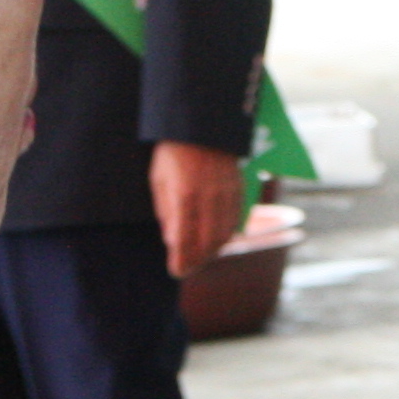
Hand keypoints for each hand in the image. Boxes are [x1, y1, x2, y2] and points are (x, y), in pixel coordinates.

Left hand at [152, 141, 243, 282]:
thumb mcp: (159, 180)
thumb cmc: (173, 154)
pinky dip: (227, 234)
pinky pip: (236, 220)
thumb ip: (166, 211)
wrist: (202, 127)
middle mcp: (209, 199)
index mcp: (185, 196)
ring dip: (213, 250)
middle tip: (187, 270)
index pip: (185, 238)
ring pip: (225, 233)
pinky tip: (218, 240)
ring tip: (201, 258)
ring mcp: (227, 195)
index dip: (181, 259)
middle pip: (209, 241)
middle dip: (198, 260)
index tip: (176, 271)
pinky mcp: (239, 190)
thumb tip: (172, 239)